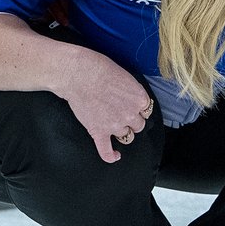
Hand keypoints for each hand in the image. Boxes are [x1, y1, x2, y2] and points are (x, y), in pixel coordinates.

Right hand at [54, 48, 155, 163]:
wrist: (78, 74)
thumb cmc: (99, 69)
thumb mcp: (126, 76)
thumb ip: (132, 92)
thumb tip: (132, 99)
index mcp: (139, 99)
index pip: (146, 111)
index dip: (138, 109)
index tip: (130, 106)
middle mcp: (130, 115)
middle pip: (138, 126)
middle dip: (131, 121)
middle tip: (119, 112)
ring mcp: (115, 125)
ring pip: (127, 137)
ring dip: (122, 132)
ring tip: (113, 124)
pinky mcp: (98, 132)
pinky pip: (106, 150)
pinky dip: (110, 156)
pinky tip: (114, 156)